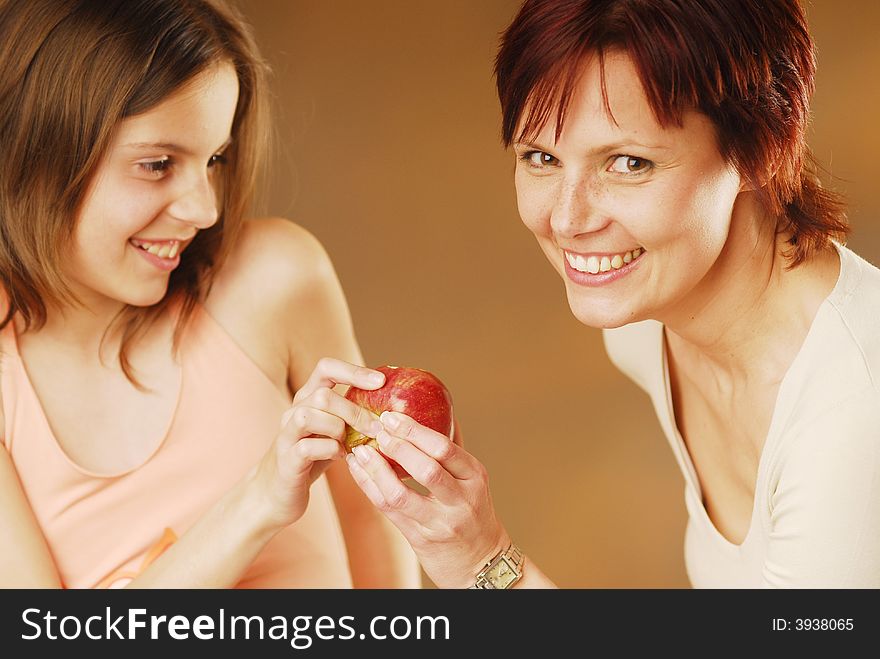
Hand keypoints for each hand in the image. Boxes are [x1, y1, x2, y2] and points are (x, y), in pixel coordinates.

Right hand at [252, 357, 385, 528]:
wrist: (278, 492)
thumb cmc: (313, 458)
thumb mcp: (334, 430)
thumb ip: (352, 416)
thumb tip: (392, 407)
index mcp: (307, 398)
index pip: (326, 368)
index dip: (353, 371)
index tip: (381, 381)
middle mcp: (293, 411)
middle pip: (322, 396)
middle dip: (354, 412)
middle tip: (376, 429)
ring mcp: (286, 434)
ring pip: (309, 416)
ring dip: (338, 430)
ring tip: (351, 444)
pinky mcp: (286, 459)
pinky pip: (307, 447)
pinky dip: (330, 450)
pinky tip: (341, 457)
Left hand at [345, 411, 508, 587]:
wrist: (481, 563)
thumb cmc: (473, 514)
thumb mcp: (473, 482)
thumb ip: (452, 452)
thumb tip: (436, 410)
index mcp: (474, 477)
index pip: (444, 448)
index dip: (414, 430)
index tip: (391, 416)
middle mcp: (460, 500)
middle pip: (426, 469)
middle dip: (396, 445)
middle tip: (375, 429)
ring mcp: (440, 523)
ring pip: (401, 494)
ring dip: (376, 469)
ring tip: (359, 451)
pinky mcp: (420, 539)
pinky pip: (389, 510)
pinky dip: (370, 488)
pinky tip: (359, 471)